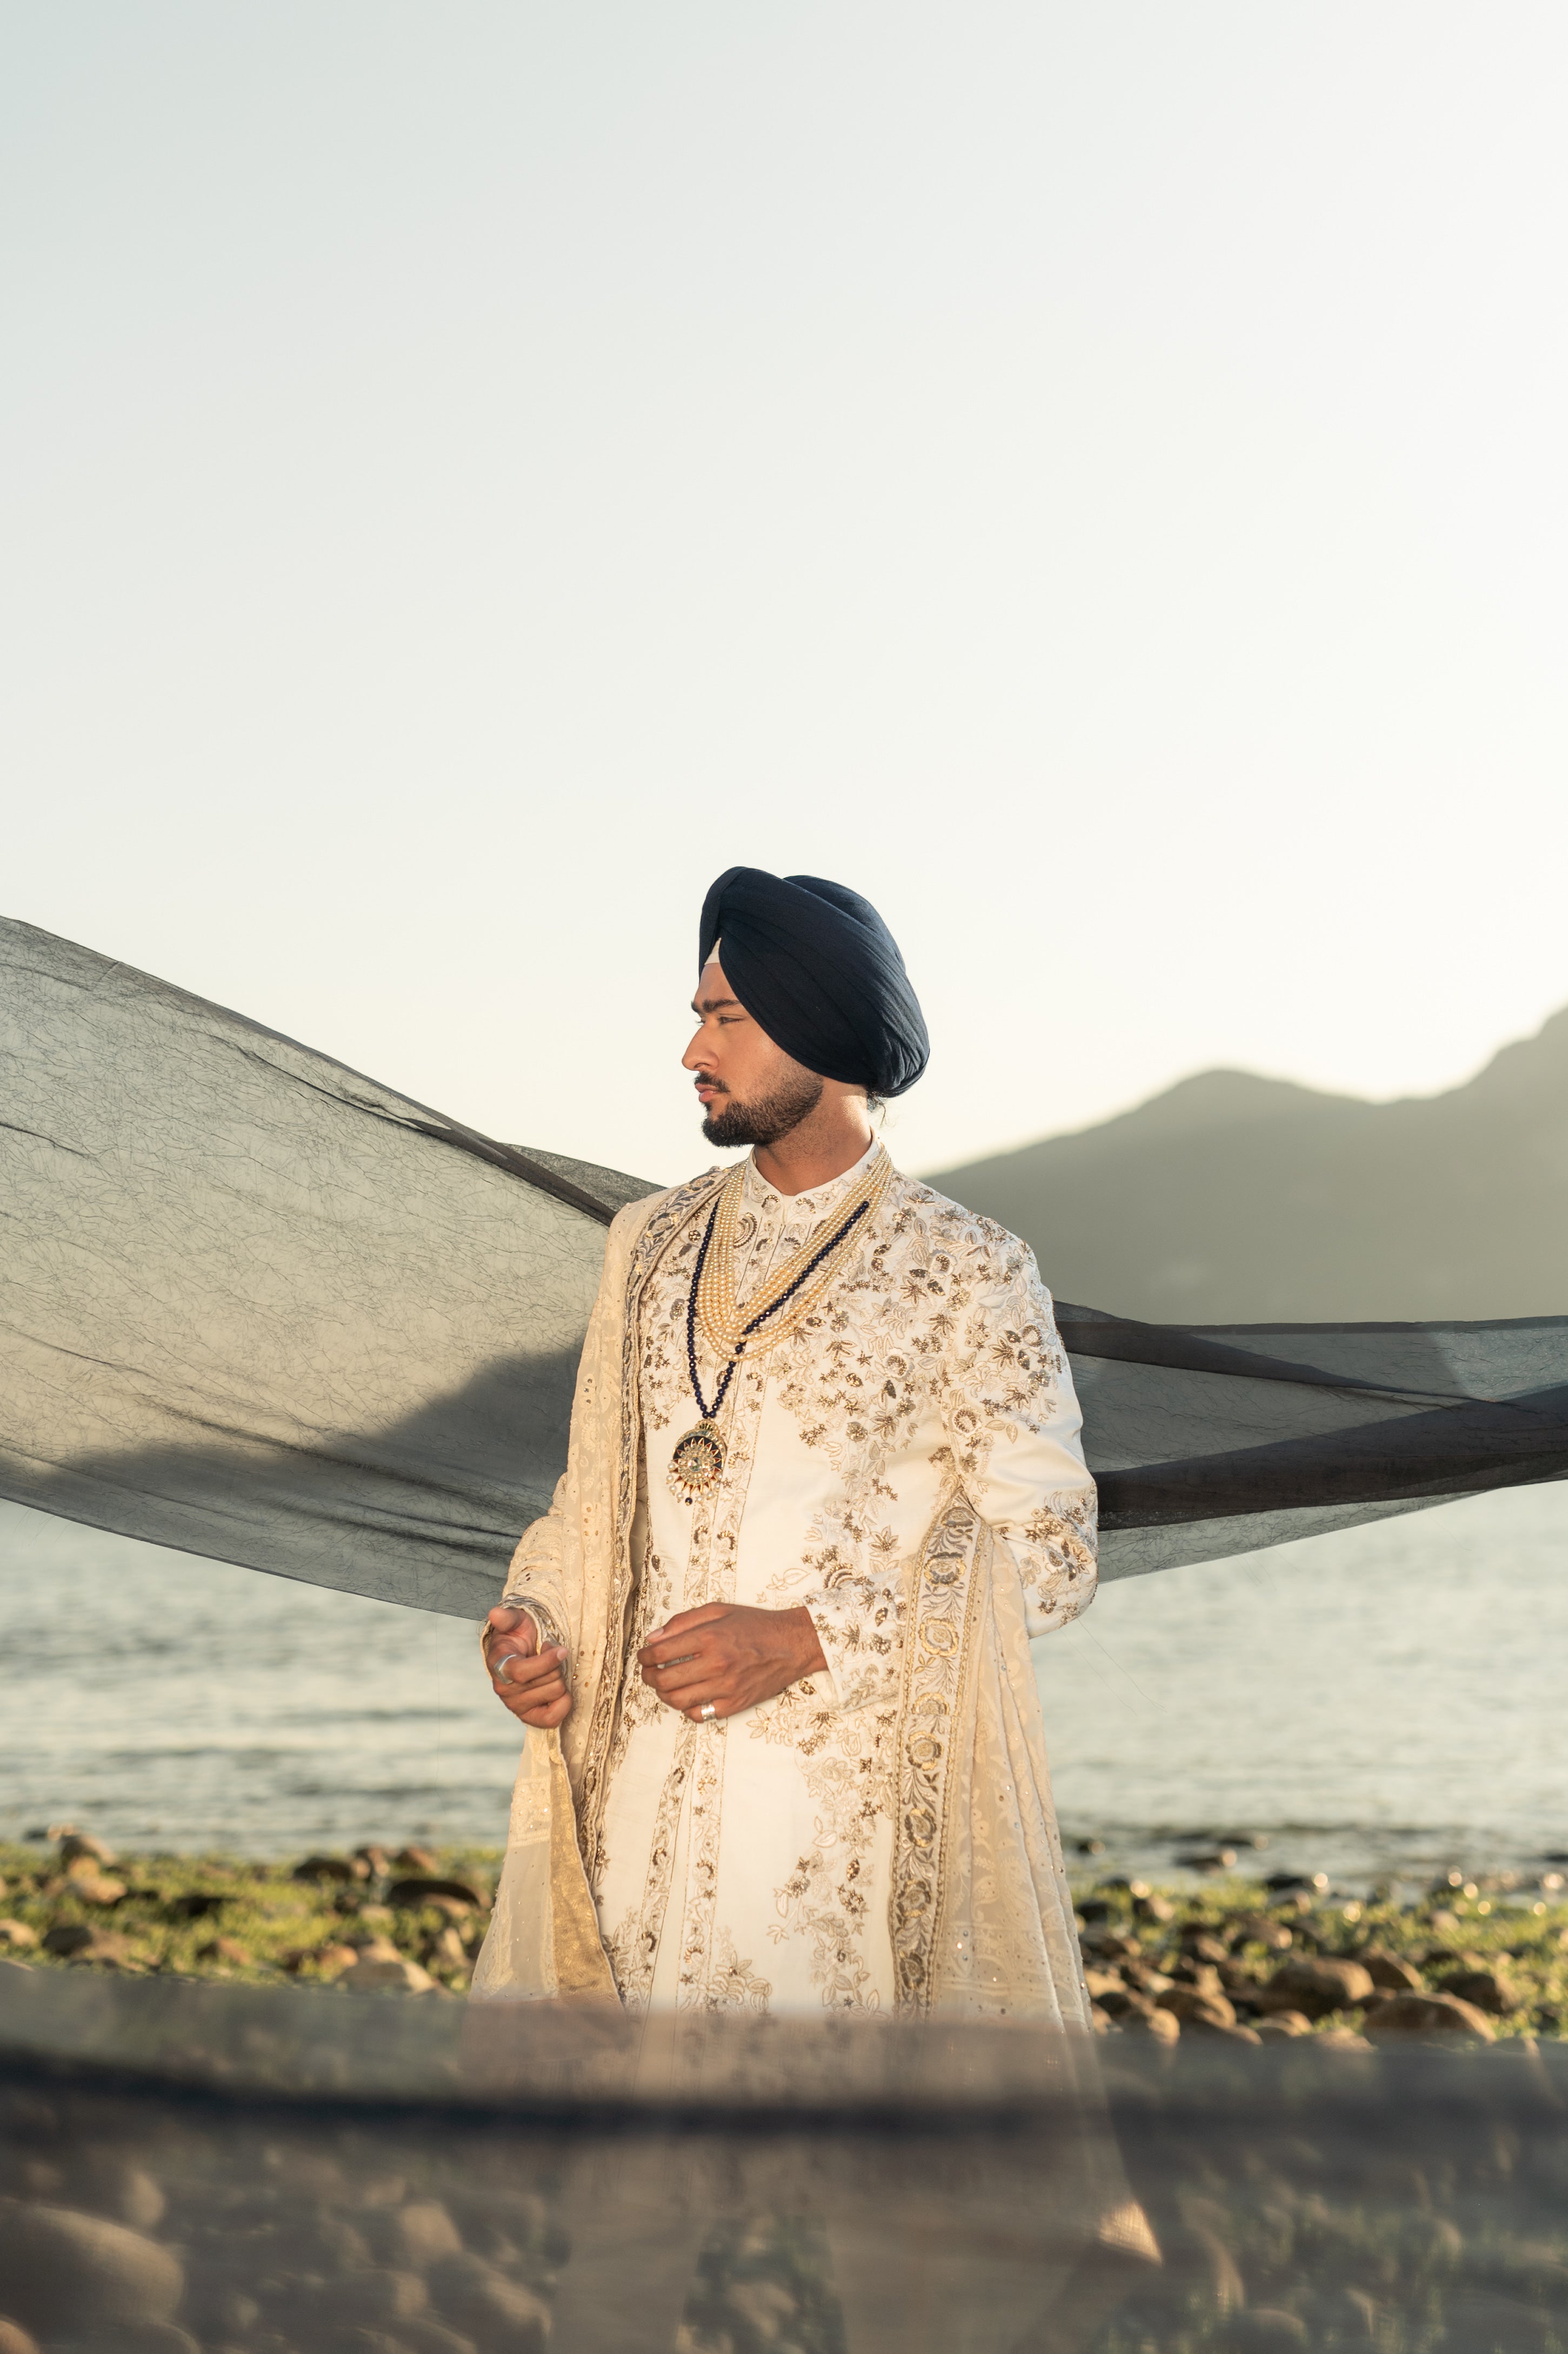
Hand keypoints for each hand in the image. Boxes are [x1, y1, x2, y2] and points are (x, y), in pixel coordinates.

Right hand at [483, 1605, 571, 1729]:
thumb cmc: (519, 1635)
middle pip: (547, 1682)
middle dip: (556, 1666)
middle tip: (549, 1657)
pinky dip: (563, 1704)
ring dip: (559, 1679)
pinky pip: (552, 1718)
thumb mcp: (515, 1621)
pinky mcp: (530, 1717)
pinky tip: (560, 1690)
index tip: (561, 1649)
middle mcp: (505, 1691)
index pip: (522, 1673)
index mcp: (499, 1667)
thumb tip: (494, 1613)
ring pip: (555, 1693)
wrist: (521, 1652)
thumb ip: (506, 1618)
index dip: (546, 1662)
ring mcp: (516, 1706)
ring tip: (550, 1670)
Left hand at [638, 1602, 827, 1722]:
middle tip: (649, 1672)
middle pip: (664, 1680)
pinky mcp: (735, 1705)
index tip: (644, 1656)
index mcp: (709, 1637)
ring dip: (663, 1695)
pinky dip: (687, 1709)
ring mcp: (726, 1688)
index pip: (661, 1653)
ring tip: (664, 1686)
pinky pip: (700, 1715)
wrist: (791, 1644)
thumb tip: (654, 1638)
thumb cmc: (755, 1624)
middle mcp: (716, 1664)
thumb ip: (683, 1621)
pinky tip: (688, 1698)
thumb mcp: (718, 1610)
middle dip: (648, 1677)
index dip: (644, 1657)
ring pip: (678, 1701)